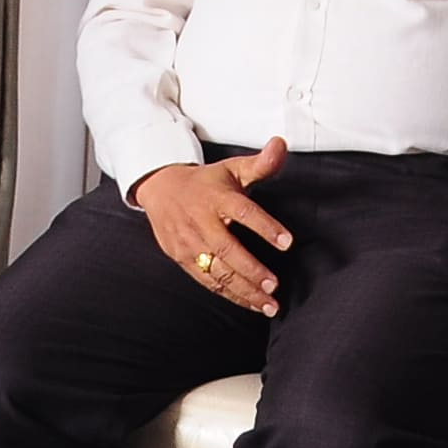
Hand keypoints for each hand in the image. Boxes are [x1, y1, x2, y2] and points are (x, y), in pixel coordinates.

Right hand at [140, 143, 291, 315]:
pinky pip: (207, 281)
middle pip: (227, 249)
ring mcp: (189, 242)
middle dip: (251, 270)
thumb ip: (261, 163)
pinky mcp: (182, 258)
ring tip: (269, 303)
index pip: (243, 212)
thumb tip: (281, 144)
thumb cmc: (205, 181)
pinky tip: (250, 303)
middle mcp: (202, 221)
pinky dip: (230, 295)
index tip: (287, 242)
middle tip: (274, 285)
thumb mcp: (232, 168)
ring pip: (217, 271)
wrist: (160, 188)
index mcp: (217, 197)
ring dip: (244, 290)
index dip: (266, 227)